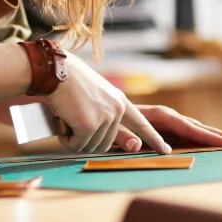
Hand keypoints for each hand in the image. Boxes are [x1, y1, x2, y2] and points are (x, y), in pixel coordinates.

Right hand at [44, 54, 169, 154]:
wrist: (55, 71)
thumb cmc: (70, 84)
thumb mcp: (96, 99)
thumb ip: (109, 119)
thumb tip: (130, 143)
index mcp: (120, 102)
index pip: (143, 124)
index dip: (154, 139)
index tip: (165, 150)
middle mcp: (117, 109)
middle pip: (106, 144)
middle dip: (87, 140)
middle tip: (73, 122)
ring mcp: (105, 117)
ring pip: (91, 147)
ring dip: (75, 139)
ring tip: (68, 117)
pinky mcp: (90, 125)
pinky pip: (77, 145)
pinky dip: (66, 139)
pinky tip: (62, 120)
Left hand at [114, 105, 221, 151]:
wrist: (104, 110)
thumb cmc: (108, 121)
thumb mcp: (111, 130)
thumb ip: (122, 137)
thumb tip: (137, 145)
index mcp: (157, 115)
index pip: (186, 127)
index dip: (205, 135)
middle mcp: (167, 116)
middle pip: (197, 126)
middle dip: (219, 134)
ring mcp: (168, 122)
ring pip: (196, 129)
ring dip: (216, 135)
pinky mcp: (167, 128)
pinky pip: (189, 133)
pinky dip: (205, 137)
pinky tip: (217, 142)